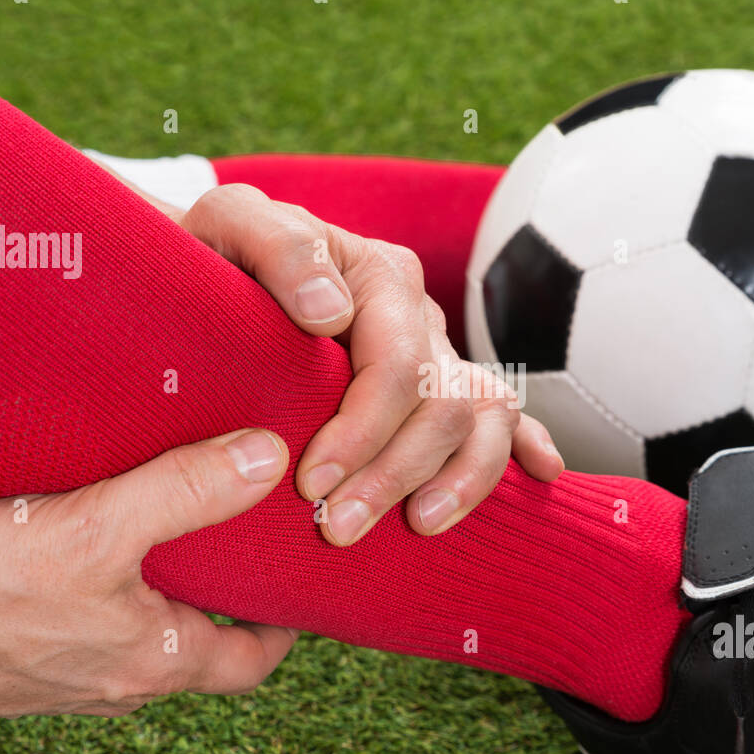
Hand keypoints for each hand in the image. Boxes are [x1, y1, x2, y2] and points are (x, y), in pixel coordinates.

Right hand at [0, 429, 293, 725]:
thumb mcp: (96, 529)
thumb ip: (186, 492)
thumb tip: (267, 460)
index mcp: (157, 661)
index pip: (252, 661)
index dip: (284, 623)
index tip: (296, 578)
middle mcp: (123, 679)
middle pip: (204, 643)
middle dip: (227, 592)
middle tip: (240, 534)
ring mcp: (75, 673)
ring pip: (149, 630)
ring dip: (168, 584)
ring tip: (175, 519)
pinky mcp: (32, 657)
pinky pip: (96, 621)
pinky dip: (114, 584)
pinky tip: (97, 536)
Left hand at [176, 183, 564, 545]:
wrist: (215, 279)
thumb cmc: (215, 258)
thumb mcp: (228, 226)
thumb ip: (279, 247)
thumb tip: (332, 313)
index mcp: (378, 275)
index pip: (396, 362)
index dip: (362, 429)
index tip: (311, 483)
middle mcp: (418, 315)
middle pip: (442, 402)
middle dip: (395, 472)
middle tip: (337, 528)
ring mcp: (438, 353)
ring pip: (484, 419)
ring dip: (459, 481)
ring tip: (418, 527)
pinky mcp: (444, 387)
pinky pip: (504, 417)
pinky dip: (526, 446)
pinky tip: (539, 477)